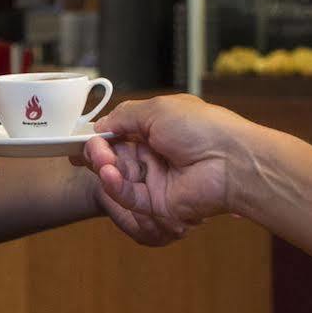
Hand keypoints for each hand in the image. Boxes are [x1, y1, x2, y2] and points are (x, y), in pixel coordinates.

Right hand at [82, 95, 247, 245]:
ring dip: (105, 168)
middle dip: (99, 152)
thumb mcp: (158, 109)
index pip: (121, 133)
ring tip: (103, 161)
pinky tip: (109, 175)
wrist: (231, 161)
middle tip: (92, 149)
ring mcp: (157, 179)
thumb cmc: (203, 128)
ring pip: (119, 177)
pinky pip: (129, 196)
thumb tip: (101, 124)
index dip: (100, 137)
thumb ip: (125, 116)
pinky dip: (115, 186)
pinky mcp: (158, 203)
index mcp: (159, 128)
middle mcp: (156, 154)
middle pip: (116, 156)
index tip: (80, 139)